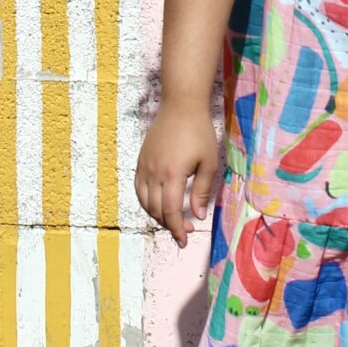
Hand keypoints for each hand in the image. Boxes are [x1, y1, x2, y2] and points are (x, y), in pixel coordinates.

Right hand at [134, 102, 220, 245]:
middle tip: (186, 230)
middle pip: (156, 210)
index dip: (177, 229)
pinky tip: (157, 203)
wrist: (181, 106)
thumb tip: (198, 215)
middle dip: (170, 225)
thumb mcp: (208, 162)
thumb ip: (201, 191)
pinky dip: (146, 201)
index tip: (184, 240)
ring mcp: (145, 166)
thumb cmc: (199, 132)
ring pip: (144, 201)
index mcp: (173, 175)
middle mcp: (154, 173)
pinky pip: (138, 188)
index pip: (170, 212)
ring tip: (172, 220)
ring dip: (157, 215)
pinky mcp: (141, 160)